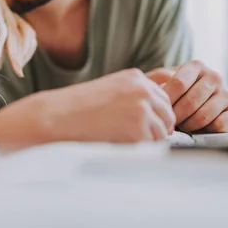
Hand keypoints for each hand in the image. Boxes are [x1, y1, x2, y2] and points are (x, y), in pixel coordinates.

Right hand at [42, 69, 174, 143]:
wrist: (59, 116)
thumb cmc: (78, 106)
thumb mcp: (111, 90)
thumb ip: (133, 96)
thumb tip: (156, 116)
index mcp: (136, 77)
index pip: (164, 98)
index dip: (158, 115)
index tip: (148, 125)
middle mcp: (143, 90)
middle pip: (168, 115)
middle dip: (158, 129)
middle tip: (140, 138)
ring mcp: (142, 108)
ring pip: (162, 132)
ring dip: (148, 140)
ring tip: (124, 140)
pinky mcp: (138, 128)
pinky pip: (151, 145)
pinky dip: (139, 149)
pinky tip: (119, 144)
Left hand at [147, 61, 227, 132]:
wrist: (197, 104)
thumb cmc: (175, 94)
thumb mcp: (162, 82)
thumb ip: (156, 83)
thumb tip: (154, 90)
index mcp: (196, 66)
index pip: (179, 83)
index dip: (167, 101)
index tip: (160, 111)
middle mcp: (214, 76)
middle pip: (190, 102)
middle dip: (177, 117)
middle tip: (170, 123)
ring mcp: (227, 93)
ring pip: (204, 115)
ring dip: (189, 126)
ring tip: (183, 126)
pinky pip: (221, 124)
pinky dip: (208, 130)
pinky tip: (201, 128)